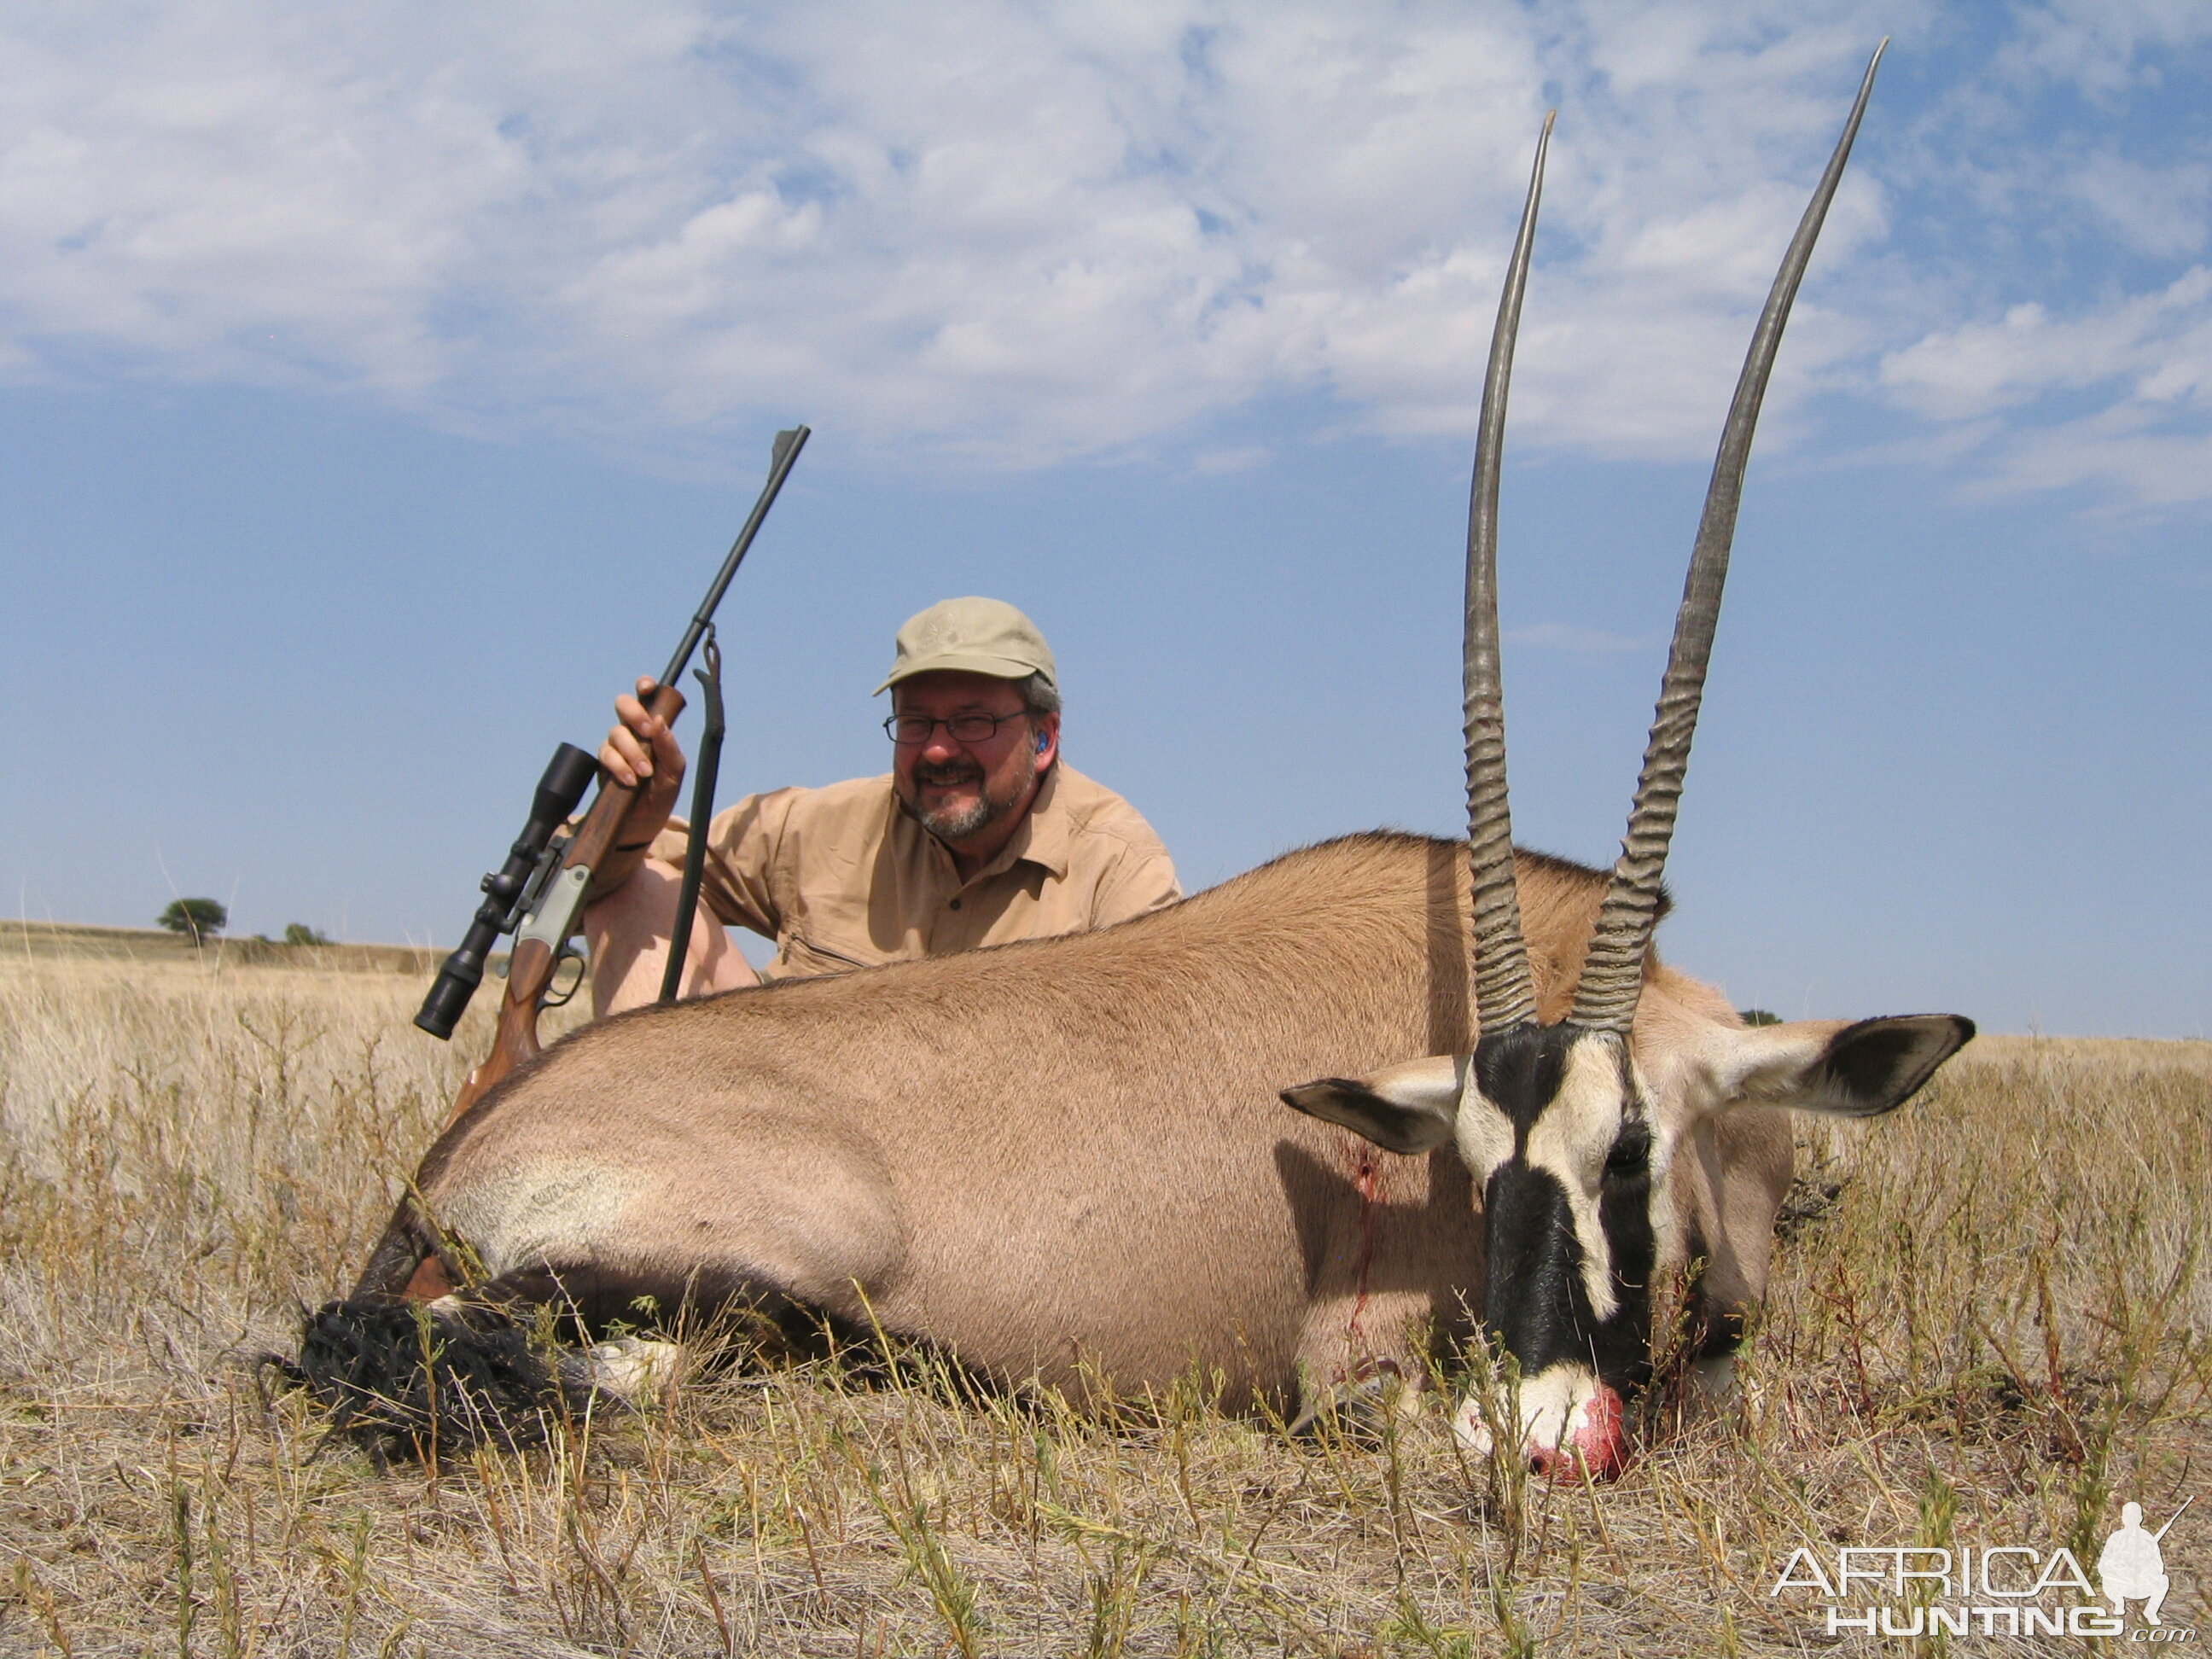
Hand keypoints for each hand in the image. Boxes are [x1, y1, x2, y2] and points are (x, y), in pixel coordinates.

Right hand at [601, 677, 687, 844]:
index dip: (644, 686)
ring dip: (631, 751)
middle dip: (634, 714)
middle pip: (623, 704)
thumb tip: (659, 721)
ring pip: (615, 733)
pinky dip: (619, 766)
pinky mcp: (603, 764)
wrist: (643, 825)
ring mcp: (615, 746)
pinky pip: (605, 755)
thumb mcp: (674, 772)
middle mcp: (632, 732)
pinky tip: (630, 780)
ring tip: (644, 773)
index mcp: (652, 728)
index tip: (647, 688)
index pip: (646, 698)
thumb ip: (668, 747)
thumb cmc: (662, 794)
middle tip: (647, 731)